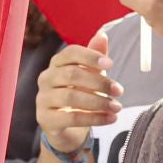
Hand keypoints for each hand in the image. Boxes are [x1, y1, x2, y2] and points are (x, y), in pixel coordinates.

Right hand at [34, 34, 121, 154]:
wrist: (67, 127)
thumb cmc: (79, 94)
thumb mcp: (90, 75)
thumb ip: (95, 57)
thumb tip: (102, 35)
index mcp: (57, 63)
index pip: (71, 53)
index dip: (91, 56)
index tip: (111, 64)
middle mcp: (46, 78)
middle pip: (72, 74)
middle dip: (99, 82)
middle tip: (119, 90)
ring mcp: (43, 99)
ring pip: (71, 97)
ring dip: (99, 102)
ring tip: (117, 107)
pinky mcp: (46, 119)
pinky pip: (72, 118)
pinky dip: (94, 118)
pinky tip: (110, 118)